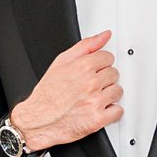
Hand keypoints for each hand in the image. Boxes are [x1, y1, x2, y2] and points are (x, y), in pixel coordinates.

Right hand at [10, 31, 121, 151]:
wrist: (38, 120)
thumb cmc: (47, 94)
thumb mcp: (61, 62)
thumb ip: (86, 46)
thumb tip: (104, 36)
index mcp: (83, 67)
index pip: (108, 57)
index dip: (101, 64)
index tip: (94, 70)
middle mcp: (91, 83)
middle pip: (114, 74)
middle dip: (104, 79)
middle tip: (91, 85)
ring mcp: (95, 101)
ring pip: (118, 91)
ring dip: (109, 95)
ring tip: (94, 97)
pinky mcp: (98, 119)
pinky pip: (118, 111)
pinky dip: (111, 112)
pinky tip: (99, 109)